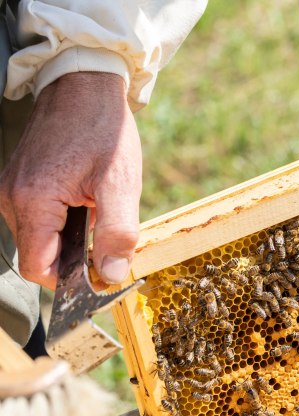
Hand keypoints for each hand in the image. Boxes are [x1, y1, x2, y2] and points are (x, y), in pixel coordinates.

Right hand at [0, 72, 141, 288]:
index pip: (39, 267)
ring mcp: (12, 188)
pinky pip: (40, 217)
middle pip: (41, 254)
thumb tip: (112, 274)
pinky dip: (66, 219)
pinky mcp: (20, 182)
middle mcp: (12, 197)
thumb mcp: (120, 182)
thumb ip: (116, 232)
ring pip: (41, 237)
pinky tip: (87, 199)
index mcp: (33, 200)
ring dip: (73, 235)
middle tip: (109, 235)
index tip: (101, 274)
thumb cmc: (104, 130)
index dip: (71, 280)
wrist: (85, 85)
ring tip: (98, 207)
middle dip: (76, 255)